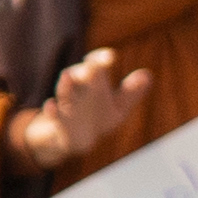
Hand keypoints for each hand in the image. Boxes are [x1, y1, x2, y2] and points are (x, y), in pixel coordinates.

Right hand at [15, 45, 151, 173]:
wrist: (75, 141)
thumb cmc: (97, 118)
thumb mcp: (118, 107)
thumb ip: (131, 93)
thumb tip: (147, 74)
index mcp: (93, 82)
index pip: (96, 65)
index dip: (101, 59)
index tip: (111, 57)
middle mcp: (78, 88)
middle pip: (79, 74)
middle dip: (85, 71)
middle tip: (93, 67)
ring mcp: (65, 104)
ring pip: (64, 91)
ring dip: (66, 85)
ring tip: (67, 76)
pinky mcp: (58, 121)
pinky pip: (53, 115)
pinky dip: (52, 110)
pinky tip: (50, 105)